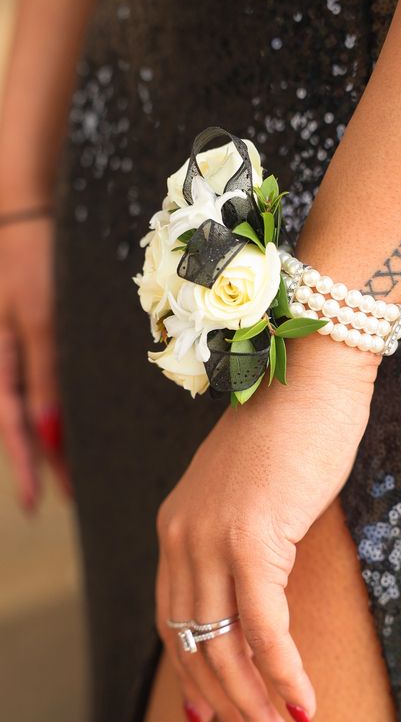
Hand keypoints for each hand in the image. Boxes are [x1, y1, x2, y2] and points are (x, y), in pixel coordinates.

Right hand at [0, 214, 69, 509]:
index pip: (11, 426)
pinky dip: (49, 408)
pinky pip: (33, 382)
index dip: (24, 466)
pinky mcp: (27, 336)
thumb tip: (50, 430)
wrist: (27, 217)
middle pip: (19, 422)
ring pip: (26, 406)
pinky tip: (68, 421)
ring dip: (47, 438)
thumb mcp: (43, 323)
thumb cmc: (33, 263)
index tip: (36, 504)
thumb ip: (46, 377)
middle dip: (43, 460)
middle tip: (70, 494)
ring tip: (72, 469)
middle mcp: (2, 360)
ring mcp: (12, 349)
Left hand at [156, 334, 379, 721]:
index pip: (173, 621)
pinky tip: (305, 705)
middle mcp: (183, 535)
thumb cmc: (294, 428)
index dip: (191, 679)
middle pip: (193, 643)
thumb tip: (261, 591)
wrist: (312, 372)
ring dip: (253, 705)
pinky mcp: (253, 534)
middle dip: (222, 708)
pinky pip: (264, 623)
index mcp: (179, 526)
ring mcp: (213, 535)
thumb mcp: (254, 492)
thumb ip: (244, 539)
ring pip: (224, 644)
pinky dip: (283, 671)